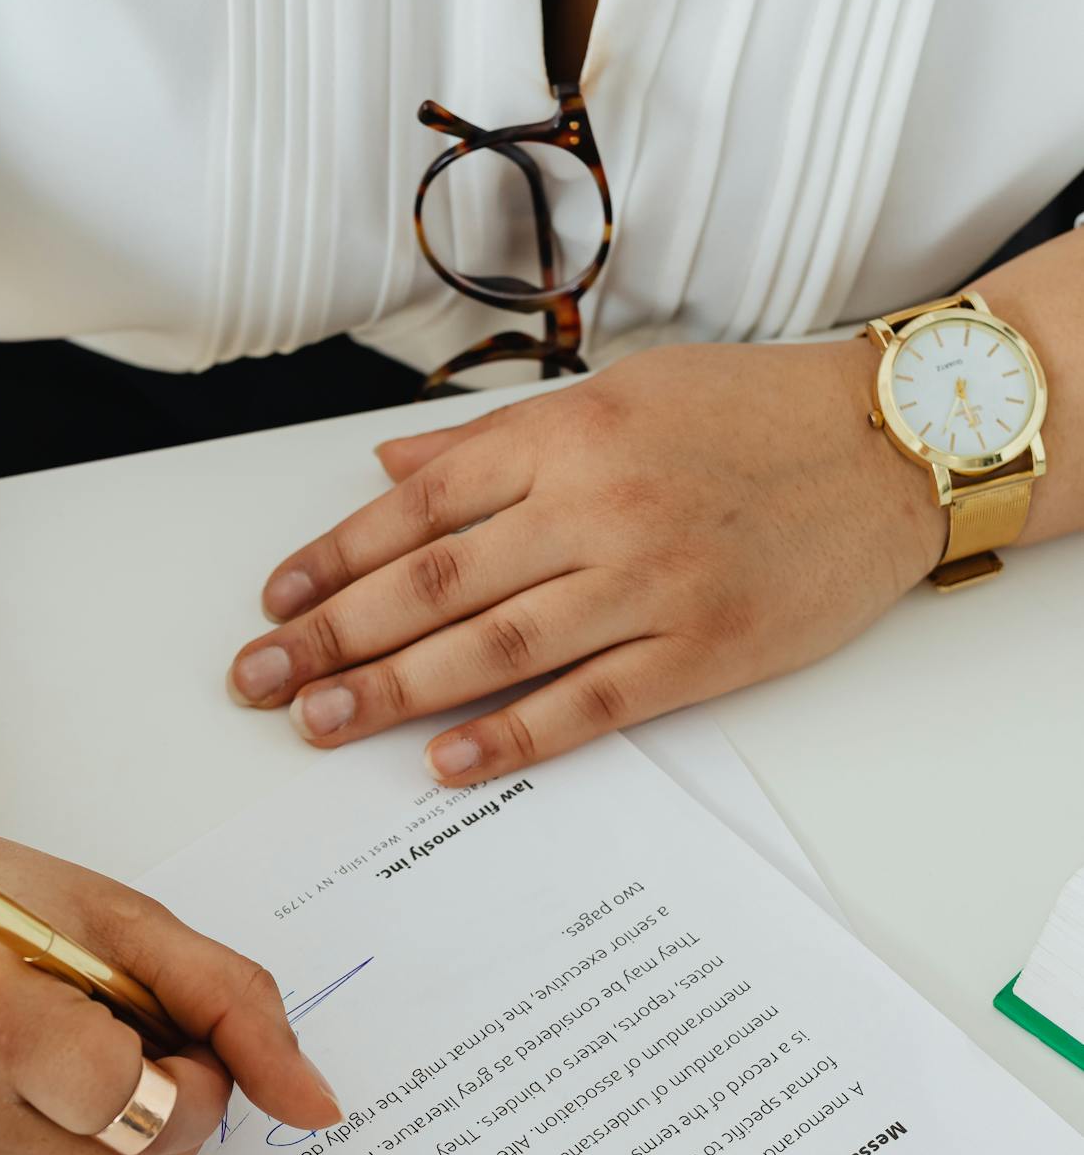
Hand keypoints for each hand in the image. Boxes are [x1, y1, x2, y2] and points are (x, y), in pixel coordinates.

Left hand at [227, 339, 947, 783]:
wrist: (893, 443)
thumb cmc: (752, 413)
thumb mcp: (619, 392)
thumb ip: (497, 442)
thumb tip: (390, 470)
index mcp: (567, 435)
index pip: (418, 507)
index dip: (333, 560)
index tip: (273, 603)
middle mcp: (598, 505)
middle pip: (434, 583)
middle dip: (333, 637)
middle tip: (261, 682)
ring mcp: (651, 580)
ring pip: (494, 646)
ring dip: (394, 691)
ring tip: (320, 723)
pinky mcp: (702, 648)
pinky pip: (588, 702)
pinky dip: (511, 736)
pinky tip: (444, 763)